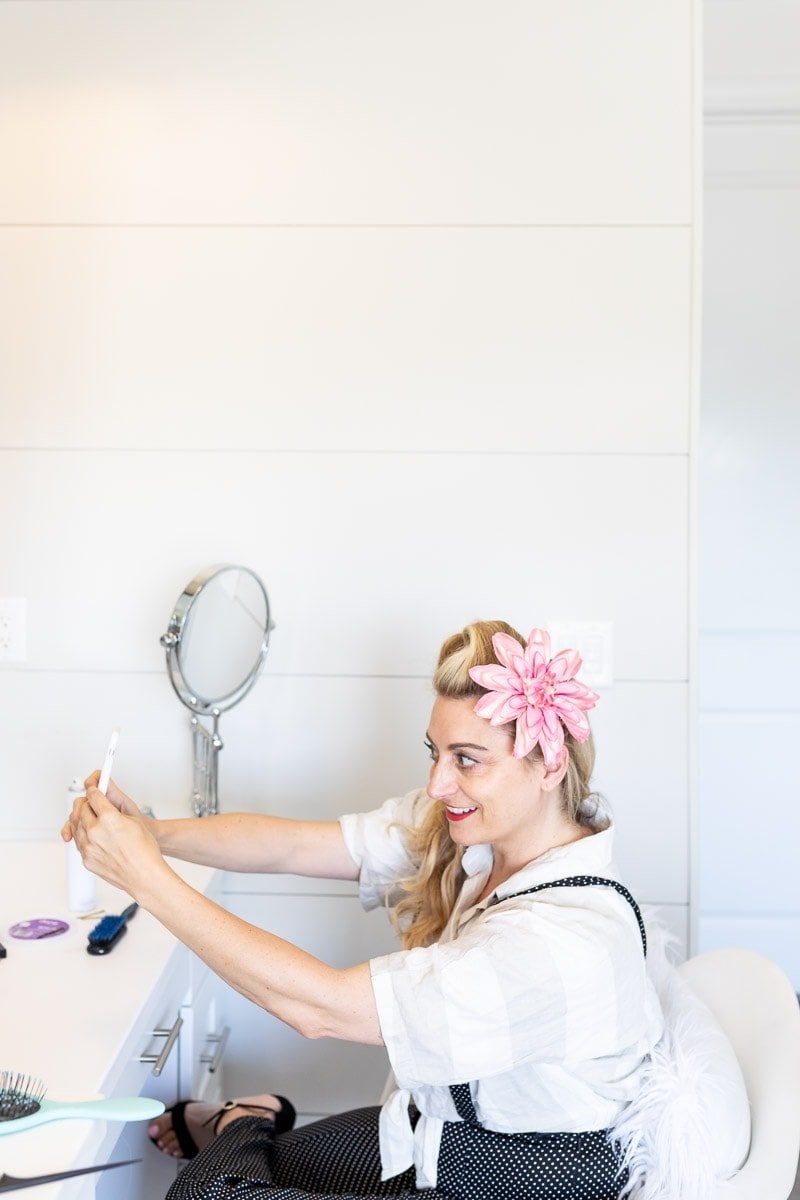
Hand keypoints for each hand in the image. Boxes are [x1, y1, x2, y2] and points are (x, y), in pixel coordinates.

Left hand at [66, 782, 165, 898]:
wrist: (144, 876)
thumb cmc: (144, 852)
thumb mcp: (133, 821)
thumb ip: (114, 810)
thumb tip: (104, 805)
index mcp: (109, 818)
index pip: (93, 796)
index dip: (93, 790)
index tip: (93, 788)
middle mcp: (95, 831)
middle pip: (80, 809)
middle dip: (85, 803)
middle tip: (90, 802)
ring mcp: (88, 847)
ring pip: (75, 825)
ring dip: (81, 819)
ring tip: (89, 818)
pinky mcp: (86, 859)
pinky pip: (78, 842)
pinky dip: (82, 835)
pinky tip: (91, 835)